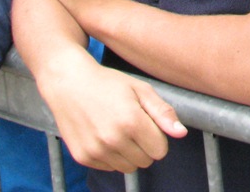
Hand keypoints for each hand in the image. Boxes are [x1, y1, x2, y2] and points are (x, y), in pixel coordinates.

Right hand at [35, 49, 186, 172]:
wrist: (69, 83)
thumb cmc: (107, 83)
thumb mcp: (140, 89)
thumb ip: (163, 112)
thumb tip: (181, 133)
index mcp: (131, 121)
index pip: (160, 150)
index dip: (158, 137)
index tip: (148, 124)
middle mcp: (113, 139)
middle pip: (145, 161)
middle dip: (145, 146)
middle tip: (132, 125)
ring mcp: (96, 150)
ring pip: (128, 168)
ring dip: (129, 153)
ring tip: (118, 129)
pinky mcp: (83, 157)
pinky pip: (109, 168)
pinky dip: (111, 156)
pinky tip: (104, 135)